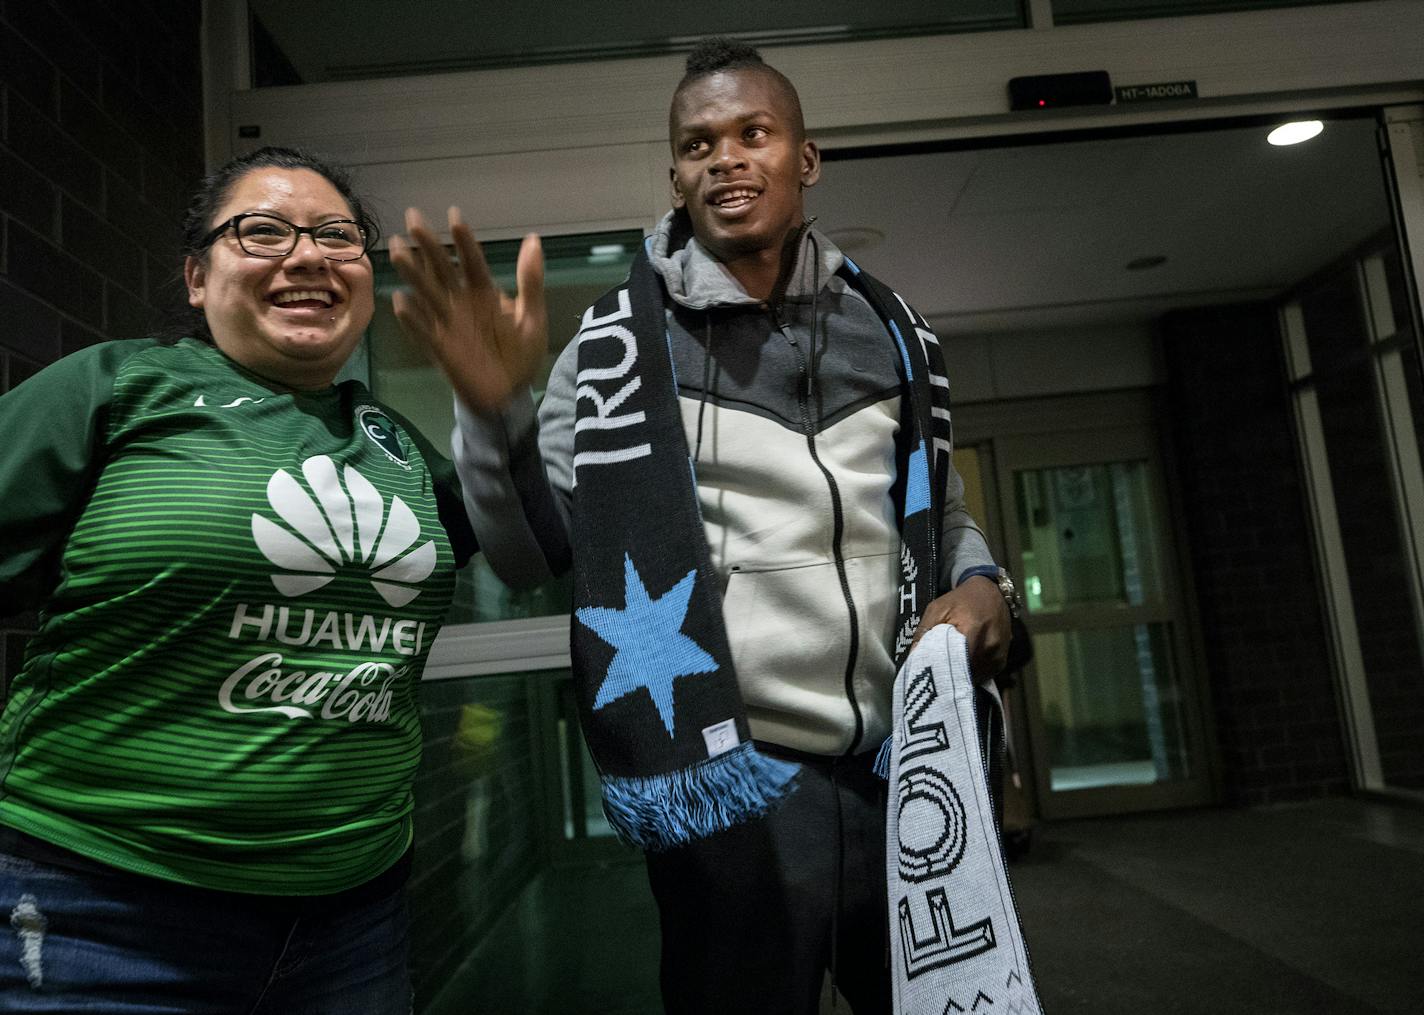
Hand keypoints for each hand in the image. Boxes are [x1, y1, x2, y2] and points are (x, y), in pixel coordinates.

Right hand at [389, 207, 547, 412]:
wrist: (510, 395)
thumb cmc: (520, 356)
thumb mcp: (533, 318)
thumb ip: (531, 281)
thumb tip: (533, 239)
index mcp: (485, 294)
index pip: (472, 261)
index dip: (464, 241)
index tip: (454, 216)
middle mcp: (461, 303)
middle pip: (443, 269)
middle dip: (428, 245)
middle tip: (412, 217)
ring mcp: (448, 325)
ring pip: (427, 293)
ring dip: (412, 272)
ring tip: (397, 249)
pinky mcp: (441, 349)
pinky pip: (423, 331)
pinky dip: (412, 318)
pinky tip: (400, 301)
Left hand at [909, 576, 1009, 677]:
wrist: (990, 592)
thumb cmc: (960, 600)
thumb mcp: (937, 609)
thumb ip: (924, 632)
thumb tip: (914, 657)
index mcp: (973, 628)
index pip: (955, 661)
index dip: (941, 670)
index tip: (930, 673)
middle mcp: (990, 644)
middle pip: (965, 672)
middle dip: (950, 675)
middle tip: (937, 673)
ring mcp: (998, 654)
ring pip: (974, 677)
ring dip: (962, 676)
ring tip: (950, 669)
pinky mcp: (1002, 661)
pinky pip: (984, 675)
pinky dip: (972, 673)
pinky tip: (964, 666)